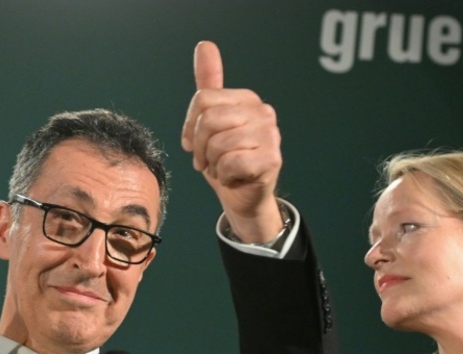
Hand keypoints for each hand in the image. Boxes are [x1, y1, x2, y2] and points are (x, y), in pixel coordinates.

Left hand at [181, 41, 283, 242]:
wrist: (244, 198)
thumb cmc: (226, 161)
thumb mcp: (211, 123)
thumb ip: (208, 86)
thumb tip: (205, 46)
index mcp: (247, 100)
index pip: (203, 100)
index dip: (190, 126)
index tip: (192, 143)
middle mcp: (263, 113)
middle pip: (209, 120)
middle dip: (199, 147)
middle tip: (206, 160)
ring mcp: (271, 136)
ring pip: (218, 143)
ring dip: (212, 163)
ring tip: (221, 168)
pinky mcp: (272, 160)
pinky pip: (231, 162)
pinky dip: (224, 175)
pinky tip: (234, 178)